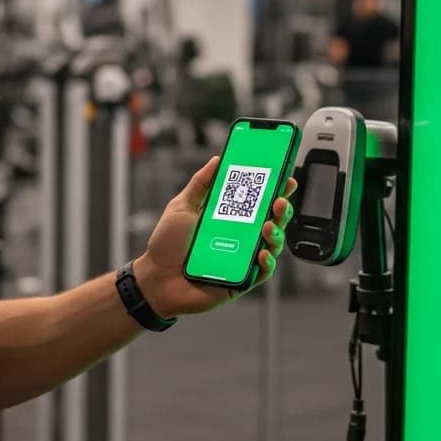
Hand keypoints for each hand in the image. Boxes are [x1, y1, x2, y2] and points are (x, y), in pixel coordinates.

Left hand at [133, 156, 296, 318]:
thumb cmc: (167, 245)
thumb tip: (217, 160)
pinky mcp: (242, 280)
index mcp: (230, 218)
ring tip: (268, 225)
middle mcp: (241, 237)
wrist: (156, 278)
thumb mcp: (182, 207)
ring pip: (272, 245)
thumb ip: (200, 183)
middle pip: (272, 220)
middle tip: (279, 200)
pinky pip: (262, 272)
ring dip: (276, 233)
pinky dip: (267, 262)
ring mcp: (243, 259)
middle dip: (281, 208)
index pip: (258, 201)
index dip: (275, 189)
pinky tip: (262, 253)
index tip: (284, 177)